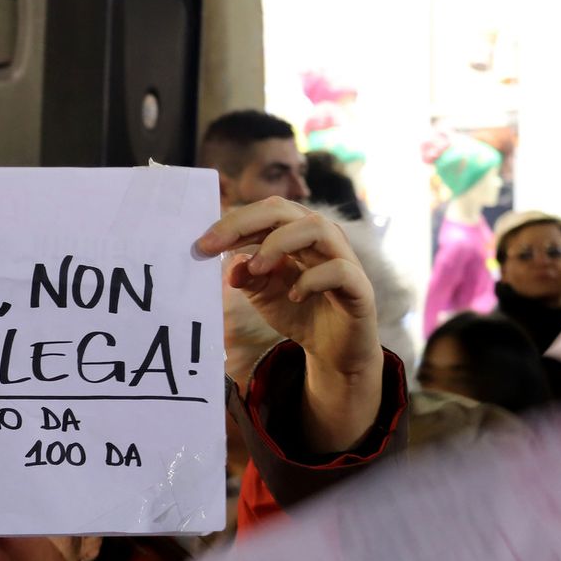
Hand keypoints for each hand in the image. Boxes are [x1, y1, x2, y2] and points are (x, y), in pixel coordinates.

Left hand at [198, 198, 381, 449]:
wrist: (334, 350)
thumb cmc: (299, 312)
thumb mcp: (263, 294)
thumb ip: (247, 277)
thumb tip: (231, 267)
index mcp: (296, 232)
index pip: (263, 212)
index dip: (231, 223)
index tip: (201, 245)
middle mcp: (321, 237)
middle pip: (284, 209)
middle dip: (246, 224)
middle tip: (215, 246)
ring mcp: (343, 258)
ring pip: (317, 228)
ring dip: (279, 244)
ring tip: (257, 269)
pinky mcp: (359, 286)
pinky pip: (339, 270)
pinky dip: (312, 279)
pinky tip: (294, 296)